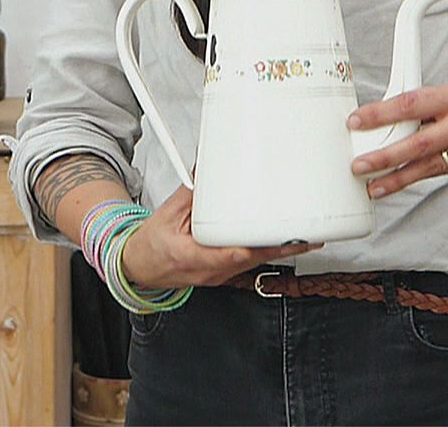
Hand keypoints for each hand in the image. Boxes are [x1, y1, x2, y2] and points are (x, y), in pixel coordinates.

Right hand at [116, 185, 320, 288]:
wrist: (141, 268)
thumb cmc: (151, 247)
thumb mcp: (166, 216)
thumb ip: (190, 194)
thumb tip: (207, 172)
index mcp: (190, 257)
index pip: (223, 257)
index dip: (244, 251)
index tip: (263, 242)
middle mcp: (209, 271)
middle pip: (250, 260)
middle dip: (279, 248)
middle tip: (304, 237)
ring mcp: (219, 275)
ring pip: (255, 263)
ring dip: (279, 251)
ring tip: (306, 238)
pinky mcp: (225, 272)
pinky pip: (250, 263)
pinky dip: (268, 252)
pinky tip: (286, 243)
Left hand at [347, 74, 447, 198]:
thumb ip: (433, 100)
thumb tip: (396, 113)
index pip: (414, 103)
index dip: (383, 113)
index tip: (358, 120)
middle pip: (420, 143)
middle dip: (386, 157)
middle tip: (359, 165)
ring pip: (429, 166)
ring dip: (398, 178)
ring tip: (373, 186)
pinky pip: (442, 171)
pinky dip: (418, 177)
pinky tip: (400, 182)